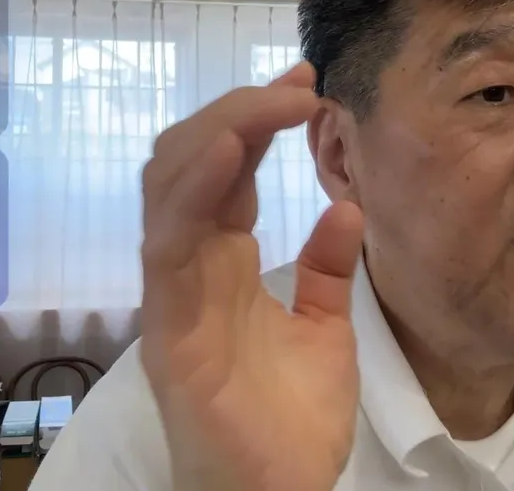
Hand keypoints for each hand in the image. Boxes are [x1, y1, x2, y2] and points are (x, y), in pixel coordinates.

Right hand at [139, 62, 365, 490]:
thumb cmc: (290, 427)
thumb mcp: (324, 331)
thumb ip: (326, 271)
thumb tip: (346, 208)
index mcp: (220, 264)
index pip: (224, 171)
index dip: (257, 120)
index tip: (308, 87)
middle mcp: (188, 267)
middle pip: (187, 162)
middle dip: (236, 112)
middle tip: (296, 87)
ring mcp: (172, 294)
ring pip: (168, 187)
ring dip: (218, 134)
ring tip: (272, 106)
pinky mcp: (168, 328)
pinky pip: (167, 246)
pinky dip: (194, 190)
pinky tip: (231, 153)